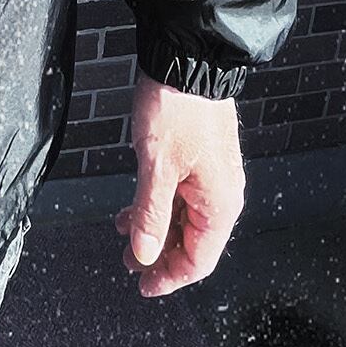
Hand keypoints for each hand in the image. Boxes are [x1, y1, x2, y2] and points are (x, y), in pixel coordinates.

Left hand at [113, 71, 245, 298]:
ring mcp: (211, 176)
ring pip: (183, 218)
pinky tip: (133, 207)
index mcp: (219, 204)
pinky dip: (157, 206)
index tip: (143, 285)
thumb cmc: (177, 109)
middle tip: (127, 262)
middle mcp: (221, 194)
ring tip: (123, 234)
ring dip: (154, 229)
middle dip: (158, 255)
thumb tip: (144, 254)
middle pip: (192, 243)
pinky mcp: (199, 160)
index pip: (198, 261)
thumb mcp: (156, 167)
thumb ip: (150, 215)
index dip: (169, 278)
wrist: (186, 61)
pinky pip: (180, 196)